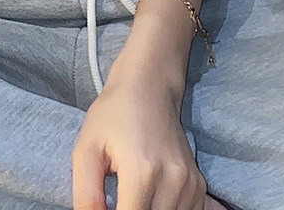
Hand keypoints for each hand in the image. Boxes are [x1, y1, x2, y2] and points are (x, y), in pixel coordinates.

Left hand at [72, 72, 209, 208]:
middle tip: (118, 199)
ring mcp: (189, 183)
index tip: (107, 206)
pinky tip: (150, 199)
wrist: (148, 86)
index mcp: (142, 172)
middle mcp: (172, 180)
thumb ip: (86, 195)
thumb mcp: (86, 149)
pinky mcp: (197, 185)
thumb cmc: (113, 114)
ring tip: (131, 197)